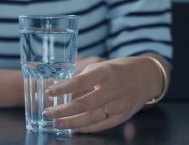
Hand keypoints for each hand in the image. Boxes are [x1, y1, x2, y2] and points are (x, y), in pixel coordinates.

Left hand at [43, 55, 166, 132]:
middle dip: (62, 110)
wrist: (146, 76)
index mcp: (105, 72)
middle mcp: (112, 89)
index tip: (48, 92)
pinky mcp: (123, 115)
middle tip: (47, 113)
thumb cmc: (119, 69)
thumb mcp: (101, 67)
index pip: (79, 81)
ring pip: (91, 118)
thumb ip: (84, 80)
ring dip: (71, 122)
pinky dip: (87, 128)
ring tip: (57, 124)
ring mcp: (119, 104)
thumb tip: (67, 95)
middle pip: (83, 104)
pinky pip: (102, 125)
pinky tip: (74, 128)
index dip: (62, 88)